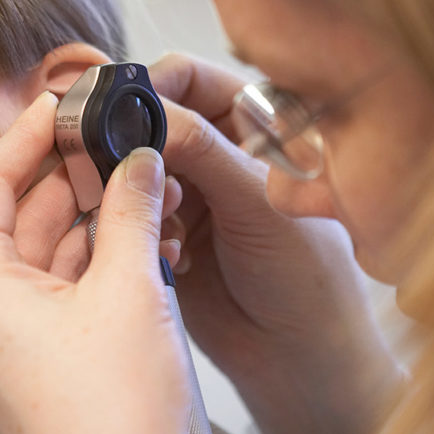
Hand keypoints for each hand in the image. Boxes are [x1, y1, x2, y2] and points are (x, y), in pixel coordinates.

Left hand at [0, 92, 193, 433]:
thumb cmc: (112, 416)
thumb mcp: (127, 292)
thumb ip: (128, 212)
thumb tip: (136, 160)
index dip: (26, 133)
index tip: (61, 101)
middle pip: (23, 211)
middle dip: (75, 171)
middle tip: (116, 132)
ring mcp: (16, 331)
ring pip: (53, 246)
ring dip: (99, 212)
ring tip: (148, 175)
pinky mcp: (49, 349)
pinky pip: (71, 281)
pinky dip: (106, 252)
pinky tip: (151, 226)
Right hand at [149, 53, 403, 433]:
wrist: (297, 357)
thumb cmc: (308, 276)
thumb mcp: (260, 203)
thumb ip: (204, 151)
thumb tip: (146, 111)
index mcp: (252, 122)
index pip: (188, 76)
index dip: (154, 88)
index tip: (128, 115)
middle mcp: (215, 148)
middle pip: (150, 118)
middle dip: (136, 145)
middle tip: (131, 174)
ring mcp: (187, 189)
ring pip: (130, 166)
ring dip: (138, 193)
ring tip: (170, 227)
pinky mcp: (163, 228)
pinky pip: (126, 210)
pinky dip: (137, 227)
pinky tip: (171, 254)